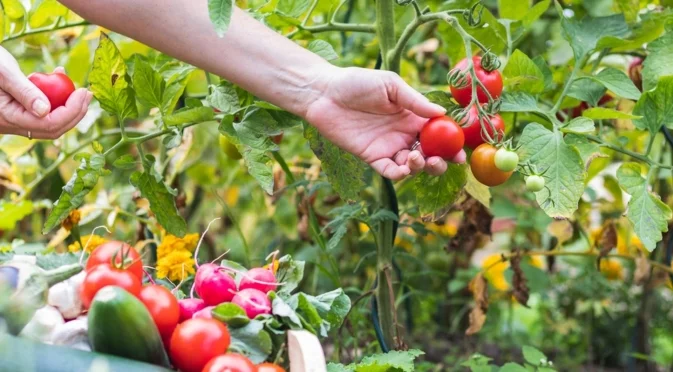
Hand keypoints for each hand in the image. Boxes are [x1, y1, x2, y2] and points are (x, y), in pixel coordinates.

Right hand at [0, 47, 91, 139]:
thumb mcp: (4, 72)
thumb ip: (24, 91)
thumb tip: (46, 111)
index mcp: (7, 118)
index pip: (48, 124)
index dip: (71, 111)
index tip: (84, 92)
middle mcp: (12, 124)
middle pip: (52, 128)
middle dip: (74, 112)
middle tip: (87, 93)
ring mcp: (15, 120)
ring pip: (49, 121)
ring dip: (67, 106)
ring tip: (76, 85)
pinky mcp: (19, 111)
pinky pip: (42, 111)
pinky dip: (55, 98)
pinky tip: (57, 75)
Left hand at [304, 66, 465, 179]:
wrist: (325, 93)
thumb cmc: (358, 83)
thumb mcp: (391, 85)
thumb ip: (415, 101)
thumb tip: (441, 113)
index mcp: (413, 116)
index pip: (439, 133)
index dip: (451, 144)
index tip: (460, 152)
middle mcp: (404, 134)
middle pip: (430, 154)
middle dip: (440, 161)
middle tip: (441, 160)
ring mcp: (389, 147)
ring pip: (412, 166)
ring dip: (420, 167)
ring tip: (416, 157)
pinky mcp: (372, 157)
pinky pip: (390, 172)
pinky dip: (400, 174)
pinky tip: (404, 168)